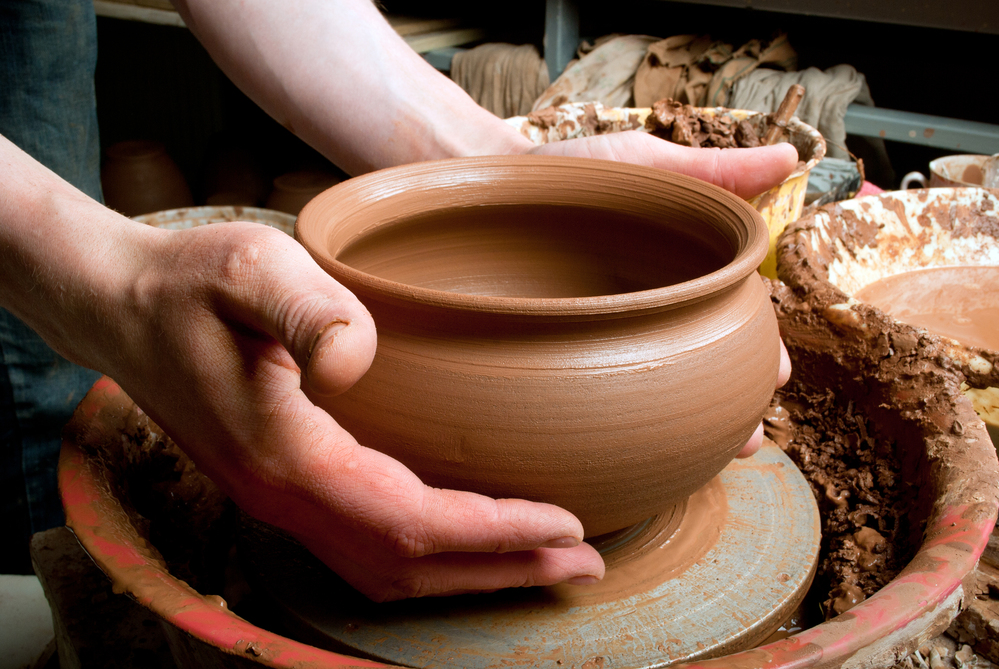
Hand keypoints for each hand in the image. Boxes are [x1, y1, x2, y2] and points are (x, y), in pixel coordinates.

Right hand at [97, 221, 602, 601]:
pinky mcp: (281, 485)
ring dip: (470, 573)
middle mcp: (283, 497)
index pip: (410, 521)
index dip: (494, 532)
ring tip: (543, 562)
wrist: (120, 304)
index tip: (566, 522)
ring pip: (387, 568)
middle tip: (584, 564)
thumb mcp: (251, 267)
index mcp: (287, 456)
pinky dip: (429, 557)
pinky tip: (465, 540)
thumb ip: (309, 307)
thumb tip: (359, 357)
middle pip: (409, 565)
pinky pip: (366, 547)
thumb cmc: (190, 280)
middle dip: (502, 570)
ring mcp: (279, 500)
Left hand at [527, 132, 797, 458]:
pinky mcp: (557, 363)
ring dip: (690, 428)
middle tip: (750, 434)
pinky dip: (623, 434)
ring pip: (657, 396)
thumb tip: (790, 157)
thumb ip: (715, 171)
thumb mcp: (643, 166)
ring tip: (714, 456)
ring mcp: (602, 345)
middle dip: (734, 406)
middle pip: (703, 369)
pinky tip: (638, 460)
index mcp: (675, 277)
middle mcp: (645, 317)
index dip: (760, 350)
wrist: (482, 187)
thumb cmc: (571, 175)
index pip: (731, 321)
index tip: (779, 374)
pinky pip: (597, 405)